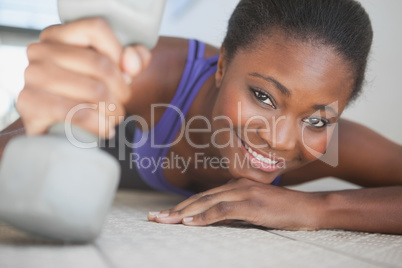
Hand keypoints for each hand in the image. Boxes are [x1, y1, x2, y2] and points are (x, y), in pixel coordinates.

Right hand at [17, 18, 150, 137]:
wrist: (54, 129)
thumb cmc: (86, 96)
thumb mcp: (115, 72)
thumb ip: (133, 59)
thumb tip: (132, 63)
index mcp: (58, 35)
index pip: (96, 29)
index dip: (119, 53)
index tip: (126, 74)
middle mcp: (40, 50)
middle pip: (100, 64)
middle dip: (122, 90)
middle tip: (122, 104)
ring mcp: (32, 76)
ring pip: (94, 90)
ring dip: (113, 110)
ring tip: (114, 117)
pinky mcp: (30, 103)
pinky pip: (78, 113)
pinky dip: (99, 124)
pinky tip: (105, 129)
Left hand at [148, 178, 320, 230]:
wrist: (308, 208)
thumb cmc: (282, 210)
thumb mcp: (253, 210)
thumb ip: (234, 212)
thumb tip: (212, 221)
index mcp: (235, 185)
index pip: (202, 197)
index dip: (181, 206)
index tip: (164, 215)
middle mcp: (235, 186)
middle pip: (199, 198)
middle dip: (174, 209)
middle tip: (154, 218)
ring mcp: (243, 193)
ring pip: (206, 203)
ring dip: (183, 213)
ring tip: (164, 221)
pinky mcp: (252, 204)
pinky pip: (223, 210)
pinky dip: (204, 217)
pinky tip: (189, 223)